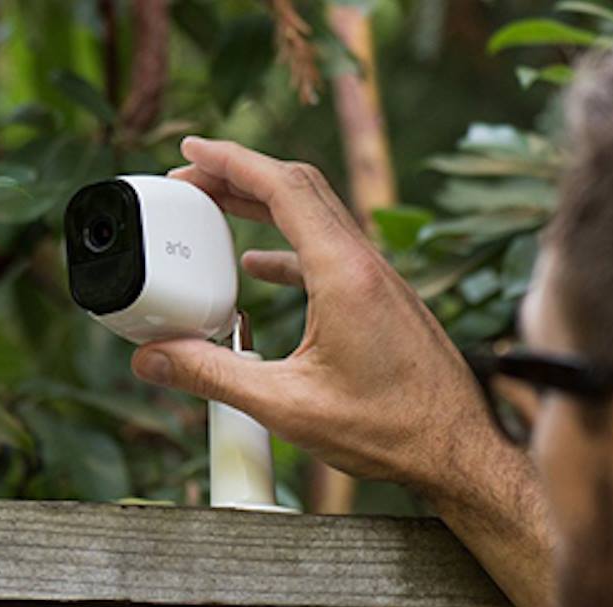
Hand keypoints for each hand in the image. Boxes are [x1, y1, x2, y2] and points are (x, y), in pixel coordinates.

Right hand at [132, 137, 494, 498]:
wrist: (458, 451)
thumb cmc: (392, 430)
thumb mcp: (286, 406)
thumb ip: (213, 377)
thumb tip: (153, 358)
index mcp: (343, 274)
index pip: (282, 187)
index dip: (230, 160)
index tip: (190, 149)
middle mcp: (365, 265)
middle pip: (298, 188)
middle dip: (239, 174)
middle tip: (191, 176)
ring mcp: (378, 280)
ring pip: (315, 218)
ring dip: (263, 207)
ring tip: (216, 211)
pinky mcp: (383, 301)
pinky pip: (328, 253)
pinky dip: (287, 249)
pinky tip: (260, 270)